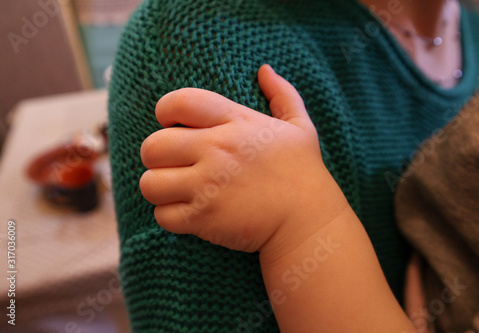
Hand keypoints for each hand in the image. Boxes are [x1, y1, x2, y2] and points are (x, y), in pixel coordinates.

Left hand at [140, 64, 348, 254]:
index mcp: (236, 123)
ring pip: (150, 183)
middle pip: (152, 146)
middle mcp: (218, 150)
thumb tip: (264, 69)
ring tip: (177, 190)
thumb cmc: (304, 173)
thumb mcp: (300, 127)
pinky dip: (170, 216)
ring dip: (159, 188)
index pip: (179, 102)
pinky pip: (162, 215)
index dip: (166, 111)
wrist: (308, 222)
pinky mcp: (204, 218)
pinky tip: (188, 213)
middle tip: (174, 164)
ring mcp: (209, 185)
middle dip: (157, 156)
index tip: (175, 125)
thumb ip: (282, 94)